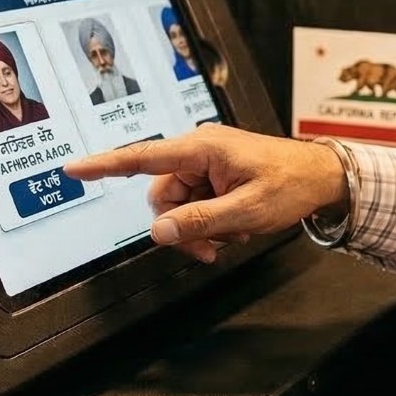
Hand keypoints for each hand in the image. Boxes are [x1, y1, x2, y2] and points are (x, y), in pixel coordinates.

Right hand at [63, 125, 346, 263]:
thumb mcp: (246, 211)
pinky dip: (212, 222)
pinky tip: (237, 226)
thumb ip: (199, 222)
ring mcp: (207, 164)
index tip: (73, 169)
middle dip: (182, 227)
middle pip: (163, 196)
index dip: (104, 165)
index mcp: (202, 148)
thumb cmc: (291, 184)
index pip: (143, 157)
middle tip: (213, 247)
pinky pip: (197, 205)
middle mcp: (199, 151)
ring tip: (235, 234)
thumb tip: (158, 231)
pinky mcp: (216, 175)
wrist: (322, 178)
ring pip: (179, 206)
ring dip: (201, 228)